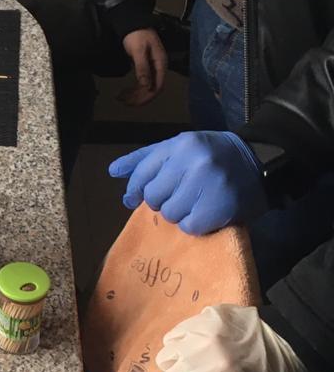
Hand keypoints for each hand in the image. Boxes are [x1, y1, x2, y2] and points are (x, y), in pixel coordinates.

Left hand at [108, 130, 266, 233]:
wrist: (258, 163)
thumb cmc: (211, 155)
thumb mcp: (178, 147)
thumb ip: (145, 159)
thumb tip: (113, 172)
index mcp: (179, 144)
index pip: (141, 174)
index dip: (135, 190)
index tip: (136, 197)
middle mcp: (192, 162)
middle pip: (153, 198)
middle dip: (161, 200)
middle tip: (179, 195)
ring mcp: (207, 185)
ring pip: (170, 214)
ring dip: (179, 213)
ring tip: (195, 201)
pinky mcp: (219, 207)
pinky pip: (189, 227)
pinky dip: (195, 224)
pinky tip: (206, 212)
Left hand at [118, 29, 167, 104]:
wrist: (133, 23)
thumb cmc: (136, 34)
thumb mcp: (138, 51)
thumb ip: (142, 68)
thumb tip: (146, 85)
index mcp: (160, 63)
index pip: (157, 86)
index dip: (146, 97)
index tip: (133, 102)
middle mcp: (158, 67)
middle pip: (152, 89)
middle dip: (138, 98)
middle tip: (123, 102)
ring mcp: (152, 68)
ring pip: (146, 87)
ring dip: (135, 95)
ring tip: (121, 98)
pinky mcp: (145, 67)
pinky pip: (142, 82)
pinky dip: (134, 89)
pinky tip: (125, 92)